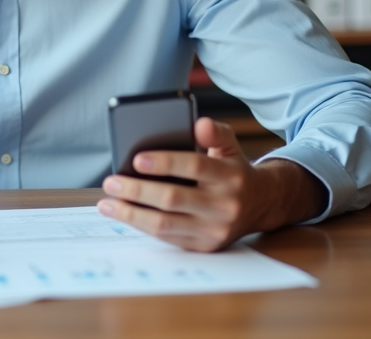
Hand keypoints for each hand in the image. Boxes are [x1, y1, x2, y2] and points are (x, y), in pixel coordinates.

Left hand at [97, 117, 326, 251]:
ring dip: (132, 214)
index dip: (165, 162)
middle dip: (137, 190)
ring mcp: (215, 230)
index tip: (136, 159)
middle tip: (111, 182)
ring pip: (166, 224)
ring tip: (108, 203)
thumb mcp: (230, 146)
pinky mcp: (205, 246)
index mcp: (230, 176)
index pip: (194, 166)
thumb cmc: (234, 170)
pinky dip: (142, 226)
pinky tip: (125, 214)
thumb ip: (215, 133)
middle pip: (173, 198)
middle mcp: (225, 206)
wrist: (263, 205)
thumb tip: (199, 123)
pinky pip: (167, 238)